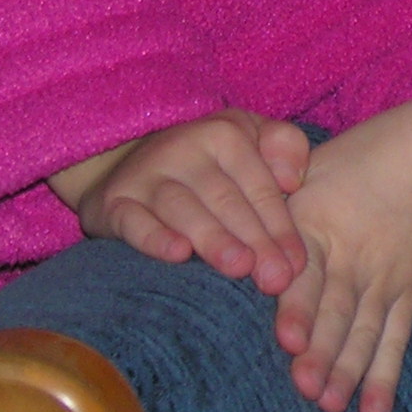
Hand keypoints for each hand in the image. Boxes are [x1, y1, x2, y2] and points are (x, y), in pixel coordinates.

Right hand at [52, 110, 308, 294]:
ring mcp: (146, 175)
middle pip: (226, 199)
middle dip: (255, 240)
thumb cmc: (208, 162)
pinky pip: (134, 220)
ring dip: (214, 238)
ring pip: (183, 208)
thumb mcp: (250, 137)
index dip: (281, 227)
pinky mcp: (114, 202)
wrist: (127, 163)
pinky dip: (155, 237)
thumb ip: (286, 146)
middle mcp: (184, 149)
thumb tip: (293, 179)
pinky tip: (178, 254)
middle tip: (276, 279)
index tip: (297, 265)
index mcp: (224, 133)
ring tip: (240, 267)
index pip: (259, 186)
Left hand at [277, 85, 411, 411]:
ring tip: (332, 405)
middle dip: (322, 351)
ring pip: (364, 330)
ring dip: (348, 370)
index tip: (290, 338)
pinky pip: (396, 339)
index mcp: (319, 220)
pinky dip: (385, 376)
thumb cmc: (372, 154)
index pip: (307, 269)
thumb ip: (272, 195)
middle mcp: (353, 254)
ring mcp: (384, 277)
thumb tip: (227, 222)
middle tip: (307, 388)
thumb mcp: (315, 162)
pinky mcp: (409, 293)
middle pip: (337, 308)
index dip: (300, 304)